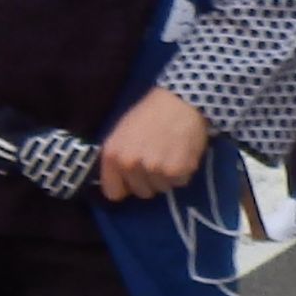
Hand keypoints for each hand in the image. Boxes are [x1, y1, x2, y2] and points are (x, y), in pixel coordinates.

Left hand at [98, 86, 212, 201]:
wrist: (178, 102)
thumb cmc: (148, 115)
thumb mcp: (121, 134)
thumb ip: (117, 159)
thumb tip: (119, 183)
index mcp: (112, 155)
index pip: (113, 193)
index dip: (124, 187)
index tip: (132, 180)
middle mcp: (131, 165)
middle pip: (141, 192)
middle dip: (148, 180)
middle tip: (156, 159)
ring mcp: (154, 169)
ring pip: (161, 189)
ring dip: (166, 176)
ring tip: (169, 153)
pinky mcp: (177, 171)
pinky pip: (179, 183)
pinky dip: (182, 172)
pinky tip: (181, 153)